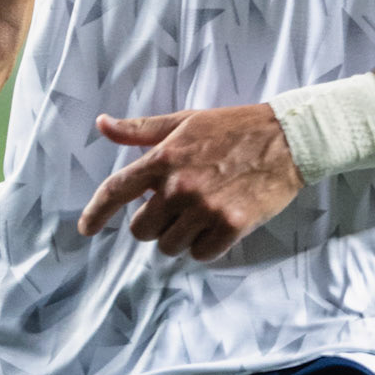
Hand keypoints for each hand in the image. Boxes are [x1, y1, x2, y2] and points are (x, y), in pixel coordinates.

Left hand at [78, 104, 303, 260]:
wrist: (287, 138)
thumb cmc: (233, 127)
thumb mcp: (184, 120)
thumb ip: (141, 129)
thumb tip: (102, 125)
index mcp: (164, 158)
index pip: (116, 191)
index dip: (95, 214)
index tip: (86, 229)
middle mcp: (180, 186)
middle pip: (142, 230)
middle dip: (153, 223)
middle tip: (175, 208)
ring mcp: (205, 208)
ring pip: (169, 246)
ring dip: (179, 236)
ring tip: (200, 214)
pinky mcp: (231, 226)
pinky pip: (200, 254)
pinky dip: (204, 246)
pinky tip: (217, 225)